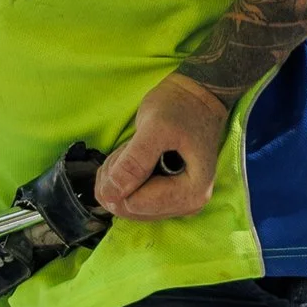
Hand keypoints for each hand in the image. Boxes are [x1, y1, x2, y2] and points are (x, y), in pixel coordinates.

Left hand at [96, 73, 228, 220]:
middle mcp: (187, 206)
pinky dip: (121, 177)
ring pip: (124, 204)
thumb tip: (111, 194)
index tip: (131, 149)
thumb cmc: (180, 108)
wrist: (196, 98)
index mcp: (191, 193)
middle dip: (117, 178)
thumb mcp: (155, 127)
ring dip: (117, 176)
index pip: (134, 204)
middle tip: (129, 148)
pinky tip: (131, 157)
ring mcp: (176, 203)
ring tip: (132, 149)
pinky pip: (129, 197)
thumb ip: (135, 161)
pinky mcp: (165, 197)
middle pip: (128, 209)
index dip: (120, 178)